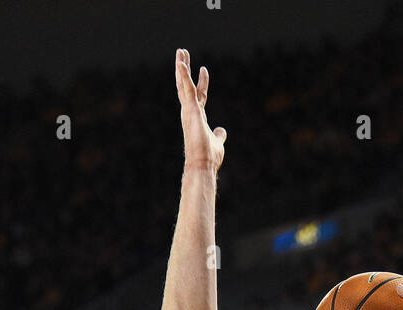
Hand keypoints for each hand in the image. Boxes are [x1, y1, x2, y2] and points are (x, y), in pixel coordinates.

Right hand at [175, 49, 225, 171]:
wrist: (202, 165)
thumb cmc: (209, 157)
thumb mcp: (218, 141)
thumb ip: (219, 135)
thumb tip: (222, 131)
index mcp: (197, 117)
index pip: (199, 95)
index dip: (202, 82)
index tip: (204, 69)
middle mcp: (191, 112)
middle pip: (186, 86)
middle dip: (184, 70)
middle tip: (182, 53)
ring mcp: (189, 111)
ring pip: (183, 84)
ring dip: (181, 67)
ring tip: (181, 51)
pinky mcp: (190, 110)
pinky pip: (186, 89)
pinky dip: (184, 76)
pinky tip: (182, 64)